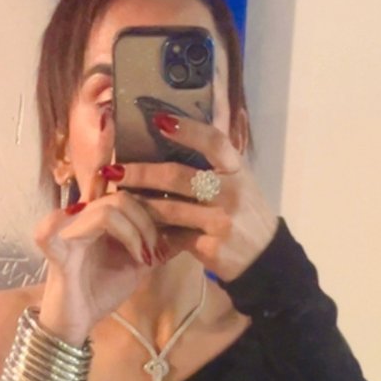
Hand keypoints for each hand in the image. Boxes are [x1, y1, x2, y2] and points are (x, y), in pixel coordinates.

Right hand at [33, 165, 169, 342]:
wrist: (77, 322)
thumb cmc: (101, 292)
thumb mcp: (137, 267)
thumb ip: (155, 247)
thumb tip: (185, 233)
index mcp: (98, 217)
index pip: (128, 194)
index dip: (152, 211)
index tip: (166, 240)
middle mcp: (81, 216)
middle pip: (120, 197)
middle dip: (147, 222)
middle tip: (155, 252)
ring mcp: (66, 229)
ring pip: (107, 209)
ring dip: (134, 232)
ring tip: (143, 258)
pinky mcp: (54, 247)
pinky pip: (58, 227)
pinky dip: (81, 234)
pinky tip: (122, 255)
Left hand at [116, 114, 278, 283]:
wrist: (265, 260)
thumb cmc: (246, 215)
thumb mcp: (240, 182)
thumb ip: (215, 163)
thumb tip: (178, 132)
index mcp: (237, 170)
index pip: (213, 141)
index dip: (187, 129)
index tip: (159, 120)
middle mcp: (231, 192)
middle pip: (178, 176)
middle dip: (142, 173)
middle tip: (116, 170)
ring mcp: (221, 221)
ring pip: (170, 209)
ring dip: (140, 203)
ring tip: (118, 197)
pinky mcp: (211, 247)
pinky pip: (174, 237)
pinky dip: (155, 232)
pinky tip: (137, 228)